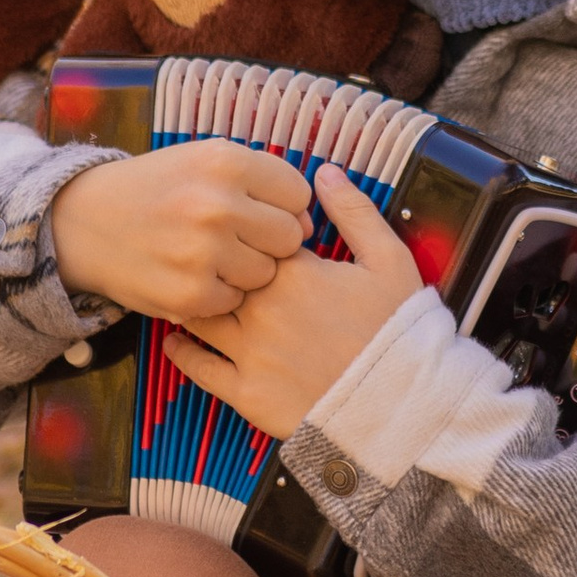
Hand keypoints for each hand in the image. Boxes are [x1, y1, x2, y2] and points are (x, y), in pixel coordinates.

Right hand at [49, 142, 310, 322]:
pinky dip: (219, 294)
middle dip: (269, 242)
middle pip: (288, 238)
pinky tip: (194, 275)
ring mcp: (202, 253)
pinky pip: (234, 301)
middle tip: (236, 237)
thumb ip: (260, 181)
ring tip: (212, 255)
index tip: (258, 210)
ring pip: (266, 274)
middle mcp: (216, 205)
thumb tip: (305, 224)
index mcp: (225, 162)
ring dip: (246, 271)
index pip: (297, 194)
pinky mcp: (189, 295)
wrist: (85, 223)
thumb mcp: (203, 159)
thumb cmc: (156, 189)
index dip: (283, 206)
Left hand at [167, 166, 424, 442]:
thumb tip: (324, 172)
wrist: (402, 405)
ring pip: (200, 315)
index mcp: (293, 271)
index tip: (251, 235)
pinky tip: (174, 341)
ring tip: (183, 292)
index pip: (252, 236)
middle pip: (216, 272)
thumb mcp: (389, 260)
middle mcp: (261, 308)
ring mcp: (249, 352)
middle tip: (200, 257)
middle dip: (211, 264)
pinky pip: (199, 368)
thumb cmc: (399, 331)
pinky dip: (182, 352)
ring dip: (190, 301)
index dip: (250, 234)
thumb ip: (354, 211)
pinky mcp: (245, 392)